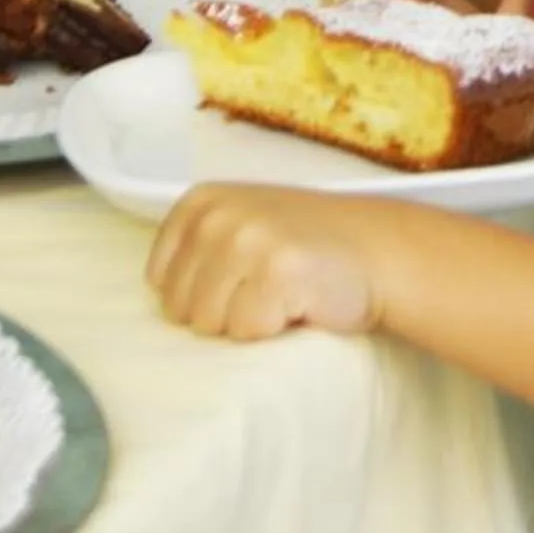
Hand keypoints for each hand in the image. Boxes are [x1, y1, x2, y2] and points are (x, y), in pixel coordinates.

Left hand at [149, 182, 379, 339]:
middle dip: (222, 310)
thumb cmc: (304, 248)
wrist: (376, 251)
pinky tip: (300, 303)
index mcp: (200, 201)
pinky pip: (248, 331)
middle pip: (180, 309)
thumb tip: (156, 306)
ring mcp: (247, 240)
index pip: (159, 281)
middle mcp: (218, 215)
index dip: (201, 293)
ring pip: (211, 324)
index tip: (240, 278)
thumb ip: (197, 251)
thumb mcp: (240, 226)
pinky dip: (275, 328)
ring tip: (282, 294)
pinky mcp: (277, 271)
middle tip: (265, 287)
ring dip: (247, 322)